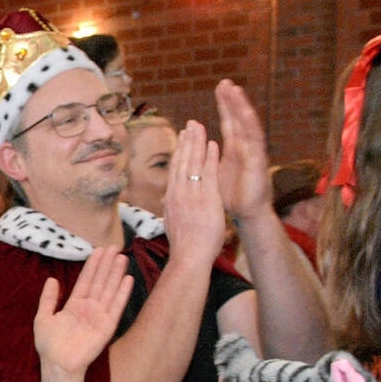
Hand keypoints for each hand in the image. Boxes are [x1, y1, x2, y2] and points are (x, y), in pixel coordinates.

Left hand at [33, 246, 132, 374]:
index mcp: (74, 306)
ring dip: (116, 274)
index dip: (92, 266)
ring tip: (122, 257)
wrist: (58, 364)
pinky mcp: (107, 326)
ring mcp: (99, 316)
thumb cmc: (49, 345)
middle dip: (107, 264)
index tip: (99, 250)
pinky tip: (127, 279)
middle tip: (115, 247)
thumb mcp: (43, 317)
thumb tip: (52, 279)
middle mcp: (89, 308)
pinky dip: (122, 293)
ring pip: (109, 290)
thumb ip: (48, 298)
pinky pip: (116, 306)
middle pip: (100, 282)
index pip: (85, 281)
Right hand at [161, 120, 225, 269]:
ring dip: (197, 143)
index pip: (175, 169)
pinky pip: (208, 173)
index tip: (182, 138)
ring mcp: (192, 194)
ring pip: (193, 163)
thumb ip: (170, 209)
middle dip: (186, 141)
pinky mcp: (206, 198)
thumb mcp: (171, 223)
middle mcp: (178, 193)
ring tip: (200, 127)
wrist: (189, 257)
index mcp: (171, 198)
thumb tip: (166, 203)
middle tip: (190, 124)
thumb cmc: (183, 246)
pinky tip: (214, 145)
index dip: (179, 152)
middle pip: (181, 161)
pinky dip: (211, 158)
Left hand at [215, 79, 271, 221]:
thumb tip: (194, 152)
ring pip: (247, 125)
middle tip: (225, 82)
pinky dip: (250, 126)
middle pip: (237, 119)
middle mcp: (245, 148)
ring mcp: (253, 153)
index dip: (224, 106)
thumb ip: (207, 160)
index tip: (219, 89)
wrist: (247, 214)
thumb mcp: (214, 173)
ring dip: (241, 107)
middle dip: (232, 101)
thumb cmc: (231, 197)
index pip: (228, 123)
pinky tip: (244, 113)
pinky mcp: (258, 162)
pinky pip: (255, 141)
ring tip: (235, 90)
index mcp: (234, 149)